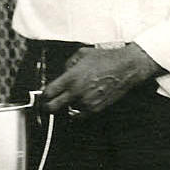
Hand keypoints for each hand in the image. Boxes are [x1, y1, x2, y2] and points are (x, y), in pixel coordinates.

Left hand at [43, 43, 159, 117]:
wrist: (126, 67)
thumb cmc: (106, 59)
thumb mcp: (81, 54)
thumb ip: (67, 65)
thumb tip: (62, 74)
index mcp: (71, 78)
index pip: (48, 93)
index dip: (43, 95)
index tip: (44, 95)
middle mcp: (77, 91)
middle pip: (52, 107)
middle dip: (47, 106)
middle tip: (47, 104)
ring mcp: (86, 102)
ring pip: (67, 111)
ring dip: (67, 106)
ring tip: (72, 98)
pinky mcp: (96, 108)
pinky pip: (80, 114)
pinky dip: (78, 110)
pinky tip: (80, 102)